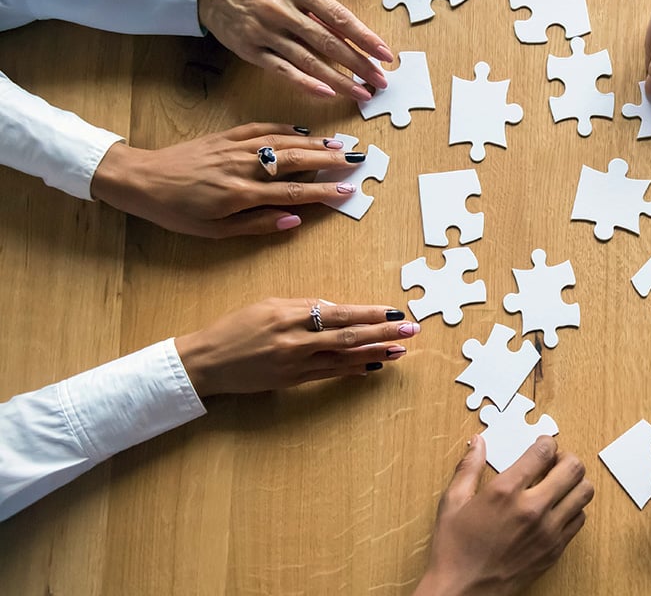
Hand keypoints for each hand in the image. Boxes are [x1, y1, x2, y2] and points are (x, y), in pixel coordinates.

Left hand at [92, 123, 365, 237]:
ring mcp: (234, 147)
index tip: (347, 191)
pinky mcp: (225, 136)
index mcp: (240, 194)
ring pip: (281, 142)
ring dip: (312, 142)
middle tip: (356, 160)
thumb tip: (294, 221)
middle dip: (328, 160)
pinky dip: (283, 128)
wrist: (140, 179)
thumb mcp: (214, 231)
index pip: (292, 192)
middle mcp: (242, 167)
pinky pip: (260, 128)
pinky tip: (300, 131)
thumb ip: (256, 225)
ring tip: (338, 145)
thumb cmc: (176, 212)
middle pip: (294, 161)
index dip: (323, 191)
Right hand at [174, 298, 418, 396]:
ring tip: (400, 352)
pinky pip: (329, 374)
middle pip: (348, 335)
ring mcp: (295, 363)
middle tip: (409, 331)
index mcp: (288, 314)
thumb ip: (304, 306)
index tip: (393, 311)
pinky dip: (353, 369)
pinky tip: (372, 366)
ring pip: (343, 357)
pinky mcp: (292, 380)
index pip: (339, 313)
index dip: (369, 313)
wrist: (207, 361)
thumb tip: (338, 308)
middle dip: (382, 333)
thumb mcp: (268, 305)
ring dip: (375, 354)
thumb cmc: (235, 328)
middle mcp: (294, 339)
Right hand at [197, 0, 390, 99]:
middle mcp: (282, 9)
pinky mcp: (250, 50)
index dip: (364, 37)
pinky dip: (306, 83)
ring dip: (340, 80)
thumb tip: (345, 28)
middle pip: (329, 42)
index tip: (384, 53)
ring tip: (362, 93)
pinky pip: (283, 70)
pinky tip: (327, 93)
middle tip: (381, 80)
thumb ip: (313, 3)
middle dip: (359, 64)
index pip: (339, 16)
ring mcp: (265, 32)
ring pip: (310, 61)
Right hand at [415, 436, 593, 595]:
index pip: (544, 452)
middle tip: (554, 462)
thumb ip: (468, 467)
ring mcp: (548, 531)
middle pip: (573, 468)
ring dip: (574, 482)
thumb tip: (478, 443)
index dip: (546, 442)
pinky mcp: (555, 550)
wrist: (463, 593)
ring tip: (559, 484)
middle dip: (566, 458)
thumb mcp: (453, 502)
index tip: (542, 445)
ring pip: (584, 492)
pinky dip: (573, 508)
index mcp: (505, 491)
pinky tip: (556, 509)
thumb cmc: (454, 549)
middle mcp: (532, 508)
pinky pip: (580, 519)